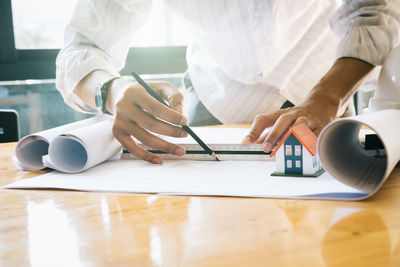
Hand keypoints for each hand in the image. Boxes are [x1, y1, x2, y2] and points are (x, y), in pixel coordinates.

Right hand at [108, 79, 188, 163]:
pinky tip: (159, 159)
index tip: (185, 122)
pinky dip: (146, 156)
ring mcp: (119, 121)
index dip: (172, 117)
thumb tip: (180, 116)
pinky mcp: (117, 132)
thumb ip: (174, 97)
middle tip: (185, 134)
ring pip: (144, 138)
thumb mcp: (162, 87)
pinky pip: (132, 148)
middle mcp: (124, 107)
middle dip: (171, 131)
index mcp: (135, 92)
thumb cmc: (146, 90)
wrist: (121, 93)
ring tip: (179, 150)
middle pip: (150, 124)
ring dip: (164, 146)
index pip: (156, 108)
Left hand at [242, 58, 374, 151]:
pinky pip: (316, 134)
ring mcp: (307, 119)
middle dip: (273, 134)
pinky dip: (311, 141)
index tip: (245, 143)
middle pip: (282, 121)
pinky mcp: (321, 125)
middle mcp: (293, 115)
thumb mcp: (280, 120)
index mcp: (279, 115)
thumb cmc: (296, 116)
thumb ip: (266, 132)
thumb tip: (252, 143)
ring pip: (300, 124)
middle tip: (265, 147)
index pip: (263, 119)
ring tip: (287, 147)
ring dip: (293, 135)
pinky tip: (307, 150)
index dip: (253, 131)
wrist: (322, 103)